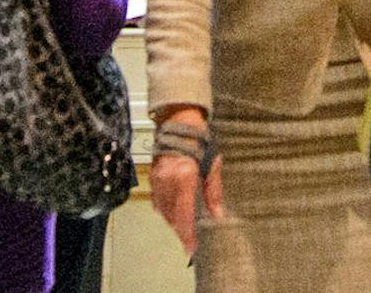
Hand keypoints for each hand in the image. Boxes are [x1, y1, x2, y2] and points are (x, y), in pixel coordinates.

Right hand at [150, 111, 224, 256]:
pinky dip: (166, 211)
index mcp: (185, 177)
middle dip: (182, 232)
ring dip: (174, 223)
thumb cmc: (200, 139)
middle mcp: (168, 182)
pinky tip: (175, 213)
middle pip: (172, 218)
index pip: (184, 216)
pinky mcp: (152, 178)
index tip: (192, 250)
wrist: (179, 120)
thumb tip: (217, 215)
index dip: (188, 236)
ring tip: (185, 229)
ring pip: (164, 212)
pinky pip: (158, 202)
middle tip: (192, 242)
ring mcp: (157, 180)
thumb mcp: (213, 164)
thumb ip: (213, 192)